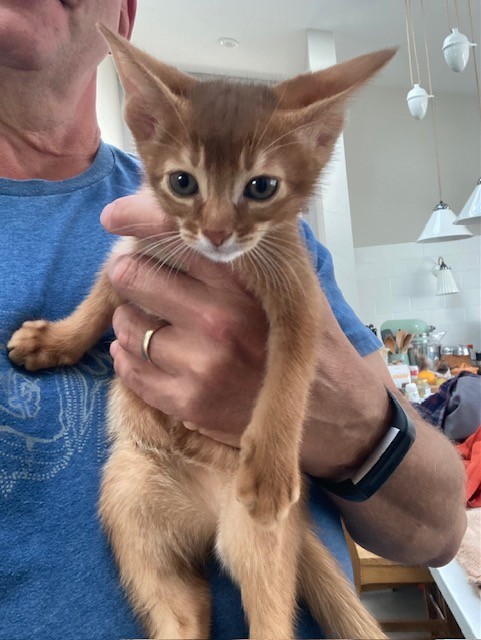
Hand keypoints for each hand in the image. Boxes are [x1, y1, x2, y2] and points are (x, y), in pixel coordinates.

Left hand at [100, 192, 390, 474]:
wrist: (332, 410)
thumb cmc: (310, 338)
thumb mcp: (292, 283)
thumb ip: (250, 249)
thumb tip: (201, 216)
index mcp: (242, 283)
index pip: (171, 238)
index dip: (142, 228)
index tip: (124, 226)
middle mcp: (217, 321)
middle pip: (136, 276)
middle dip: (129, 272)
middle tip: (133, 273)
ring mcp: (200, 365)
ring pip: (128, 325)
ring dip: (129, 317)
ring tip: (143, 316)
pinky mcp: (190, 404)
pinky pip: (132, 372)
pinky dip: (128, 356)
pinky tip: (140, 349)